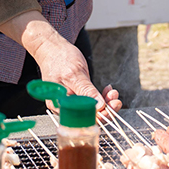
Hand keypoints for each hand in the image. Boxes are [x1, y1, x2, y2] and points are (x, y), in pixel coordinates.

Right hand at [0, 12, 121, 116]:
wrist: (52, 49)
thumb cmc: (59, 58)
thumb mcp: (76, 73)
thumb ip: (87, 91)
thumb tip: (100, 107)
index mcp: (60, 103)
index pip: (82, 119)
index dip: (99, 116)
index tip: (112, 107)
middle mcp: (63, 106)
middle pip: (87, 116)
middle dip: (105, 109)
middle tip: (116, 100)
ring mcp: (68, 103)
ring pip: (90, 110)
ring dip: (105, 102)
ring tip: (113, 93)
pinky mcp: (74, 98)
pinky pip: (88, 102)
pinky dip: (99, 97)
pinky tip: (106, 91)